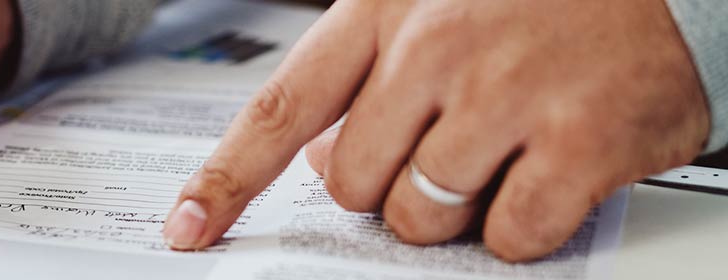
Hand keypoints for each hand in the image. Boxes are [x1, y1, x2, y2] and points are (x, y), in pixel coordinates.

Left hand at [163, 0, 707, 261]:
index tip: (188, 228)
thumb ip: (364, 78)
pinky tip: (551, 170)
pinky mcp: (583, 139)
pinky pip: (509, 236)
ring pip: (420, 216)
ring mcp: (507, 92)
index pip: (279, 109)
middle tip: (444, 146)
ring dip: (455, 207)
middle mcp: (436, 45)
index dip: (226, 180)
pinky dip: (524, 224)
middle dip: (385, 186)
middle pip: (350, 182)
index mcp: (383, 8)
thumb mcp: (429, 4)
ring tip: (503, 149)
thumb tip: (316, 163)